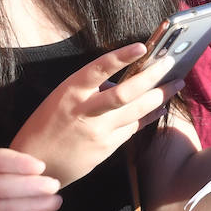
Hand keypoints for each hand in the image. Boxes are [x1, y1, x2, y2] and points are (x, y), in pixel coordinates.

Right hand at [11, 44, 182, 188]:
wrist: (35, 164)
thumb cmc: (45, 125)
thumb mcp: (61, 99)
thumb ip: (90, 90)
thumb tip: (120, 83)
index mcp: (70, 92)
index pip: (98, 68)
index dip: (121, 57)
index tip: (142, 46)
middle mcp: (85, 111)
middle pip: (126, 93)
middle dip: (153, 77)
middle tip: (171, 63)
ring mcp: (97, 133)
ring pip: (136, 112)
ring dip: (159, 96)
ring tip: (175, 84)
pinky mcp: (105, 149)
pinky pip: (132, 129)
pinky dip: (148, 117)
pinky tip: (159, 108)